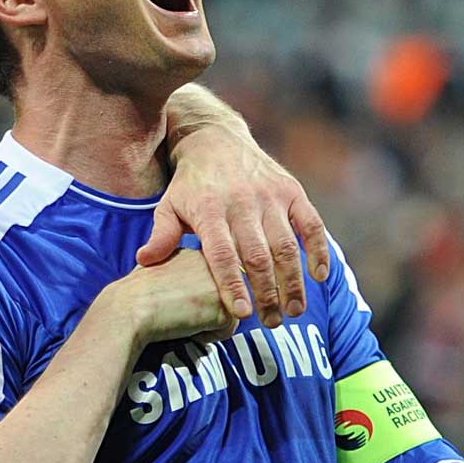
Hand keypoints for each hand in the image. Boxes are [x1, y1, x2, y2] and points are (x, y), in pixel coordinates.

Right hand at [110, 250, 234, 344]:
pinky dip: (208, 336)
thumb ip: (178, 273)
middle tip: (176, 309)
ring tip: (180, 316)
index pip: (209, 282)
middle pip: (222, 296)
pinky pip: (225, 330)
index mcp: (195, 252)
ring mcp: (222, 282)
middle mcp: (213, 262)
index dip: (191, 298)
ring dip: (207, 322)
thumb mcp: (157, 270)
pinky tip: (185, 325)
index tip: (172, 300)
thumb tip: (183, 289)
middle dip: (203, 308)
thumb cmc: (136, 296)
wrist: (129, 309)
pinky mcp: (224, 304)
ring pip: (228, 313)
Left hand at [137, 90, 328, 327]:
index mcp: (209, 210)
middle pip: (257, 256)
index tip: (241, 314)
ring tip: (293, 310)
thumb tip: (144, 262)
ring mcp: (269, 196)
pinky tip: (319, 277)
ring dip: (293, 281)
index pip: (222, 254)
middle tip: (271, 323)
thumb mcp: (168, 206)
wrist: (215, 139)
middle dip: (266, 293)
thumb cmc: (190, 184)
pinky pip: (311, 224)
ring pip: (286, 245)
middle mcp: (242, 203)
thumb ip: (161, 235)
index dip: (232, 285)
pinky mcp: (291, 190)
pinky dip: (318, 250)